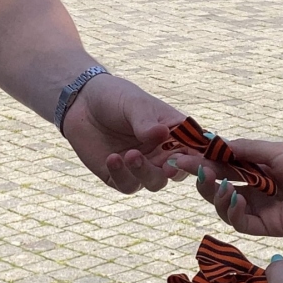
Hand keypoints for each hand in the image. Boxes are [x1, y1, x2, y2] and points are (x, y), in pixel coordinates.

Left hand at [61, 74, 185, 193]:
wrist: (81, 103)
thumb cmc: (116, 97)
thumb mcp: (134, 104)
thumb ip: (146, 122)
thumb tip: (161, 134)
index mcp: (175, 134)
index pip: (197, 151)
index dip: (201, 160)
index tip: (194, 160)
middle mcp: (162, 154)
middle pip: (179, 172)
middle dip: (174, 172)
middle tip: (167, 167)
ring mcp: (142, 167)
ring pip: (155, 182)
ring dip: (145, 172)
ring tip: (129, 154)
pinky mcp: (120, 176)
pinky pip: (128, 185)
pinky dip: (122, 174)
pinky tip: (112, 158)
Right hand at [172, 140, 282, 236]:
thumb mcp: (272, 151)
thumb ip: (241, 150)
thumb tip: (211, 142)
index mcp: (257, 168)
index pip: (222, 166)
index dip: (201, 162)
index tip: (180, 156)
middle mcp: (255, 189)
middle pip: (218, 186)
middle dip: (202, 178)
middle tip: (191, 169)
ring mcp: (259, 209)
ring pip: (224, 206)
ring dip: (214, 193)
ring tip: (217, 182)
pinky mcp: (266, 227)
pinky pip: (239, 222)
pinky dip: (231, 210)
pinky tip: (235, 197)